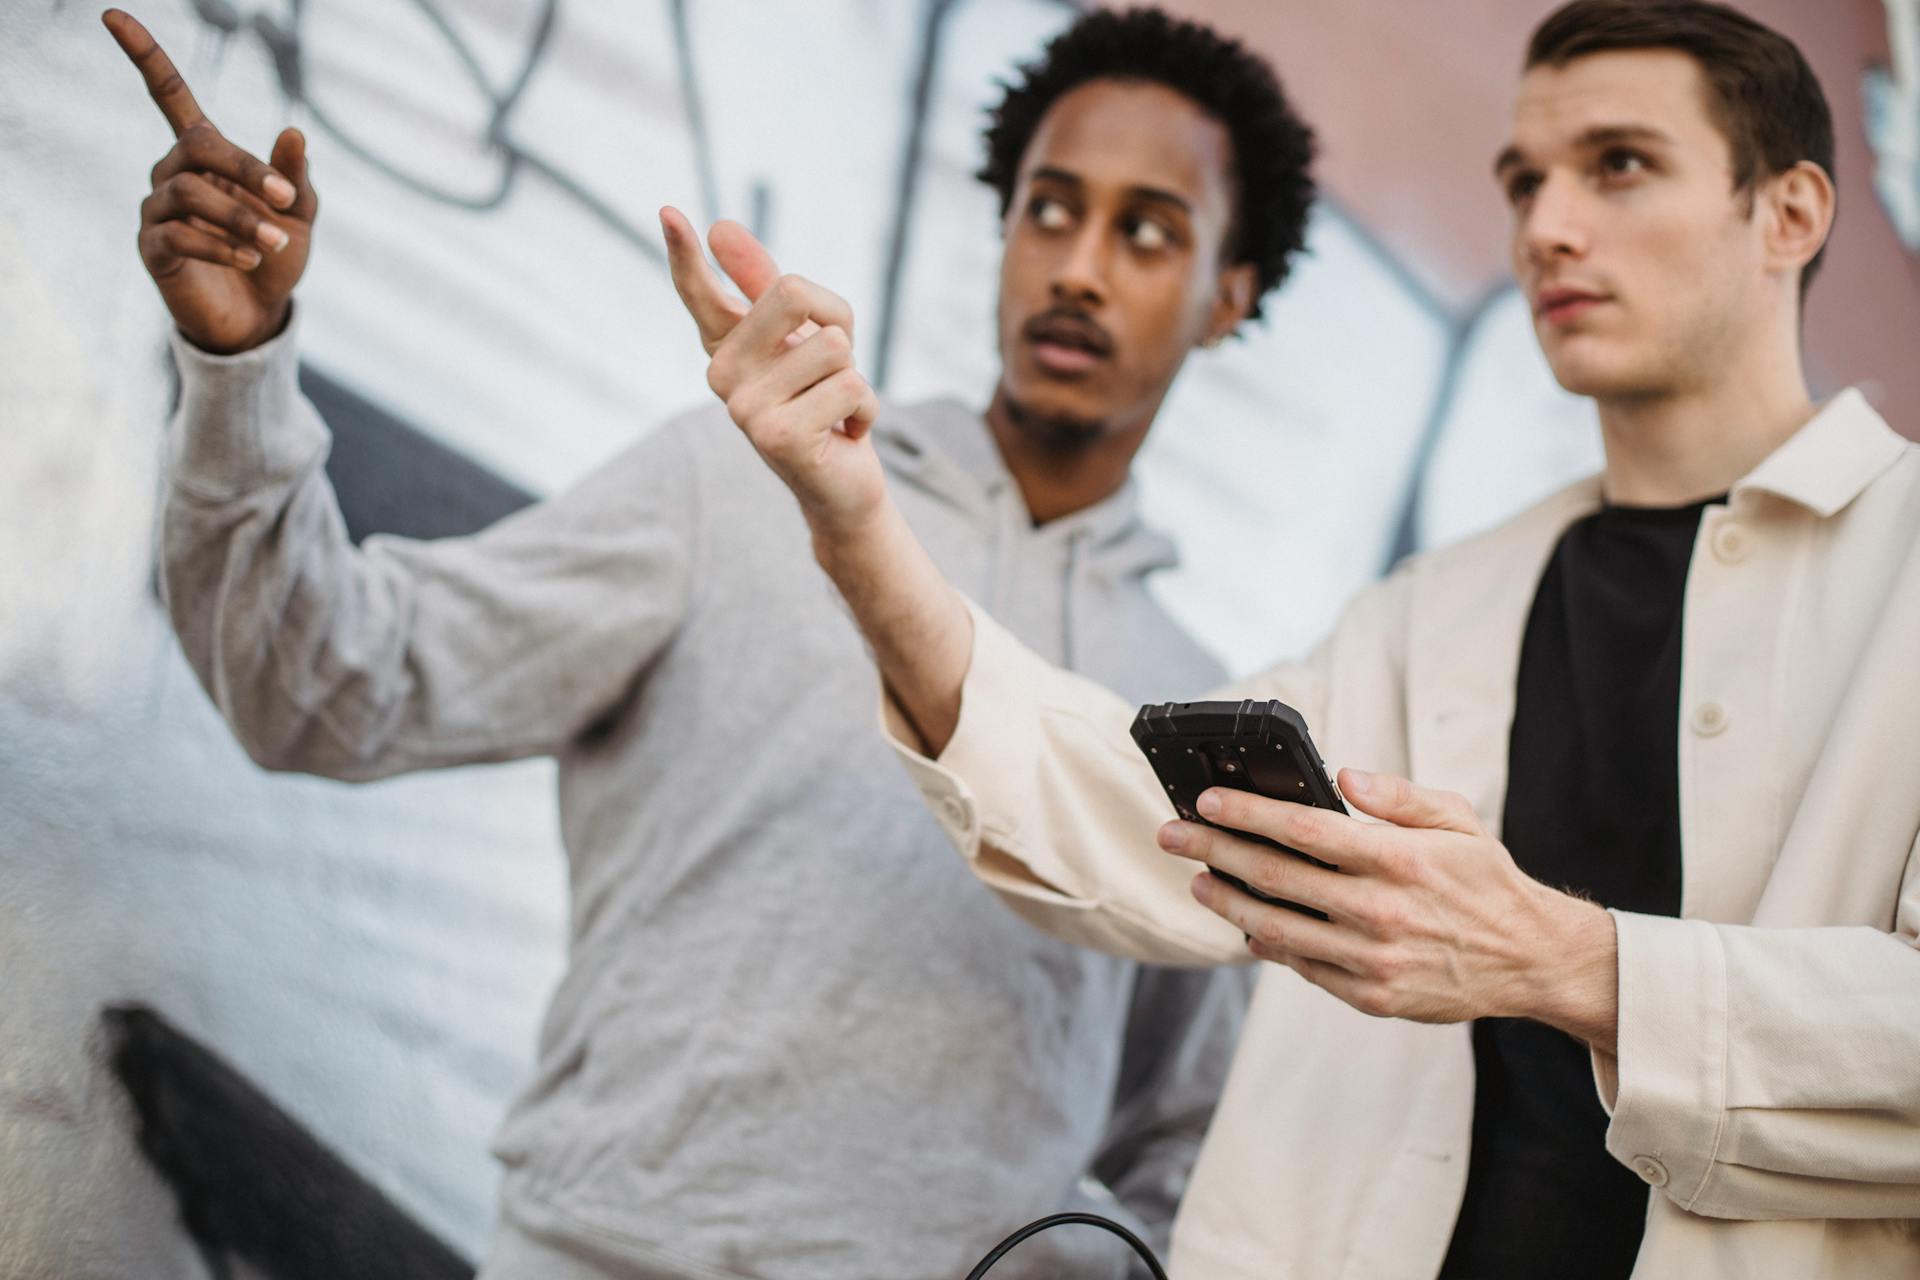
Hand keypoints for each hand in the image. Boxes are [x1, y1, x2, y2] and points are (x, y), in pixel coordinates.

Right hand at [105, 9, 317, 353]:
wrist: (259, 316)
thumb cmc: (275, 256)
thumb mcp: (297, 214)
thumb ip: (293, 176)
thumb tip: (293, 131)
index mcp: (204, 154)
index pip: (168, 94)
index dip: (144, 55)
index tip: (112, 13)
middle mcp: (172, 173)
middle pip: (197, 147)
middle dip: (245, 170)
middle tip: (286, 200)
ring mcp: (157, 209)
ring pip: (190, 193)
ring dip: (240, 218)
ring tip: (275, 244)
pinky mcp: (154, 248)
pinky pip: (179, 235)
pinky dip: (222, 246)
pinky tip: (249, 261)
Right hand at [660, 207, 886, 540]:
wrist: (843, 484)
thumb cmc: (823, 401)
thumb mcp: (804, 336)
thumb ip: (767, 285)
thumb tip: (720, 226)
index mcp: (725, 346)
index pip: (698, 292)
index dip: (683, 251)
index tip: (670, 211)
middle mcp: (722, 375)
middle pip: (793, 292)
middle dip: (836, 326)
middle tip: (831, 371)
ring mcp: (744, 409)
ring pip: (834, 346)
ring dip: (854, 378)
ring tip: (834, 409)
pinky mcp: (778, 437)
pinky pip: (851, 387)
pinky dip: (866, 410)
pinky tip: (844, 435)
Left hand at [1159, 768, 1618, 1049]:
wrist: (1531, 959)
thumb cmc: (1487, 881)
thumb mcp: (1458, 822)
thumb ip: (1399, 796)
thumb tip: (1343, 777)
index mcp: (1398, 859)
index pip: (1301, 830)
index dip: (1244, 814)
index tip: (1204, 801)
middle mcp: (1379, 910)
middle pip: (1273, 876)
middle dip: (1211, 850)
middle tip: (1171, 834)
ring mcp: (1371, 959)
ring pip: (1274, 927)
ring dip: (1225, 900)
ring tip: (1197, 879)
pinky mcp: (1370, 996)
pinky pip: (1301, 966)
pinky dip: (1265, 944)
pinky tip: (1244, 923)